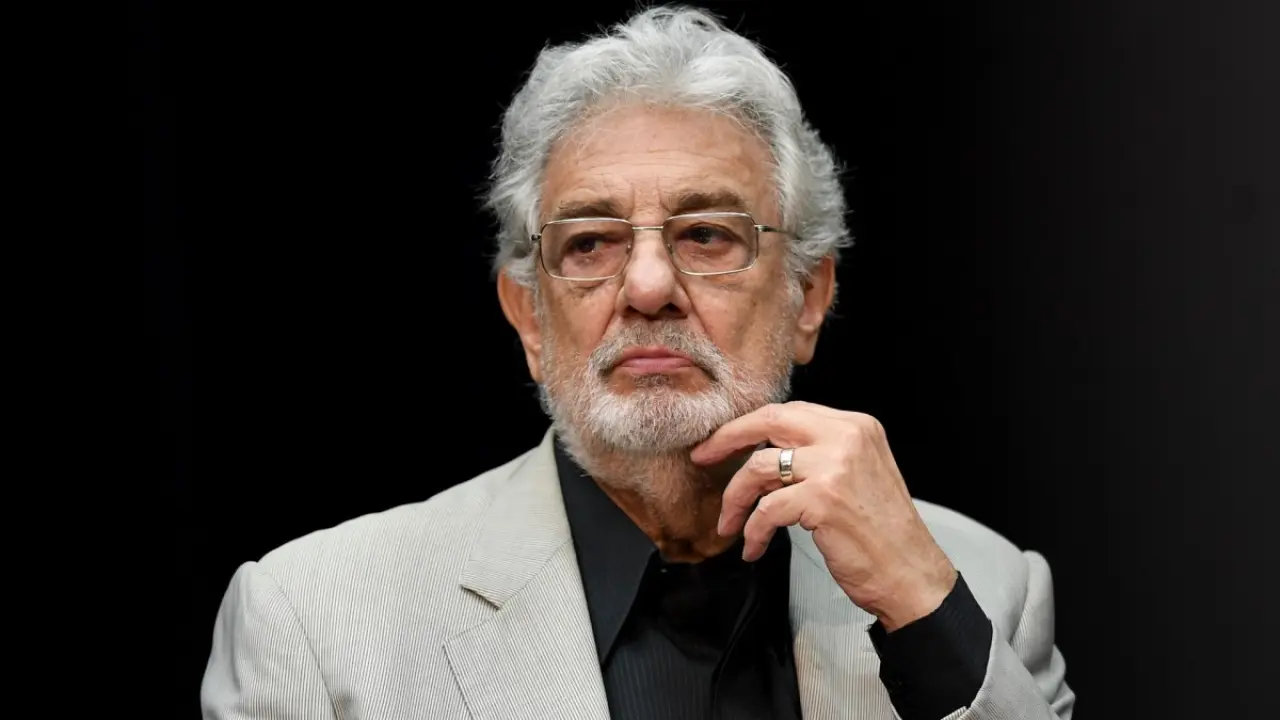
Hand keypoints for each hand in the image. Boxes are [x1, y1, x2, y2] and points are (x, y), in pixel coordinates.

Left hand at [690, 401, 956, 630]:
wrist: (911, 572)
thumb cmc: (882, 532)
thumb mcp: (857, 474)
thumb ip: (819, 454)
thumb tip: (762, 453)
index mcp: (857, 426)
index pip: (789, 411)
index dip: (748, 426)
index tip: (720, 442)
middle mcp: (847, 437)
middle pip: (769, 422)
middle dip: (727, 439)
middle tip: (702, 458)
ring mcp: (835, 466)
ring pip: (759, 468)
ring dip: (734, 499)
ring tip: (730, 524)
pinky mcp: (822, 499)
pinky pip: (766, 509)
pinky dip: (752, 530)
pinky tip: (754, 547)